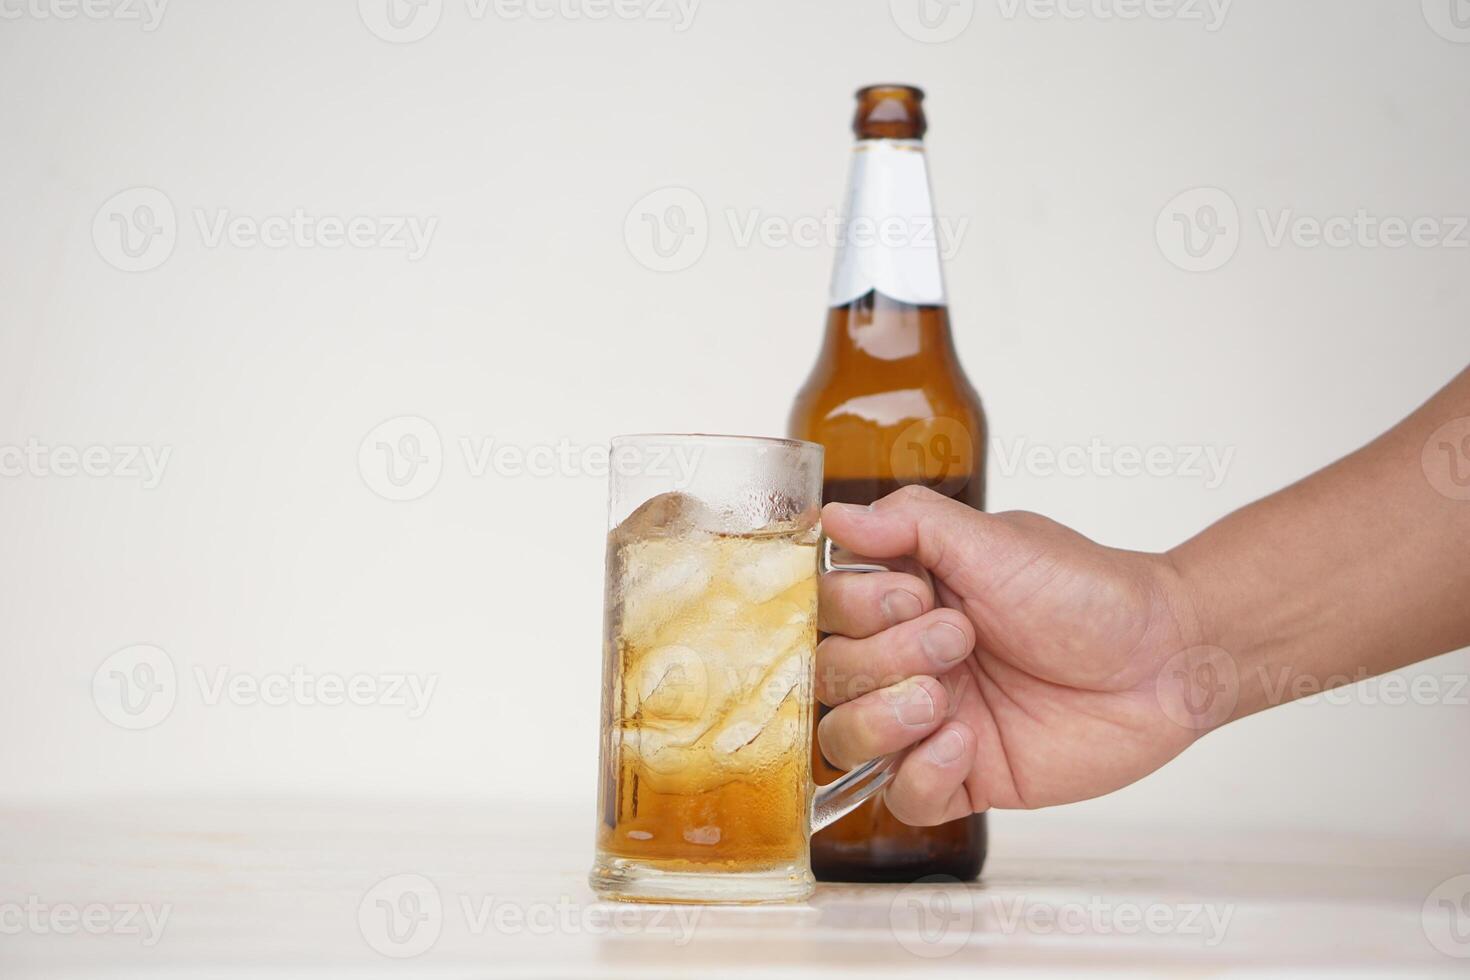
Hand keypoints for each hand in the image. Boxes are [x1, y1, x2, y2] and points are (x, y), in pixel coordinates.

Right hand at [816, 485, 1206, 825]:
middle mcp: (907, 657)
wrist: (1165, 658)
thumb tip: (832, 514)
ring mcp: (930, 720)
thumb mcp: (995, 540)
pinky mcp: (964, 775)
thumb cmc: (1087, 591)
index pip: (826, 609)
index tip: (914, 595)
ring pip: (845, 740)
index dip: (855, 607)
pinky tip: (964, 746)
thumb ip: (910, 523)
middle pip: (828, 674)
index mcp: (906, 595)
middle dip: (881, 659)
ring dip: (880, 721)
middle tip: (957, 640)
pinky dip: (920, 776)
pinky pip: (904, 798)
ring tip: (940, 701)